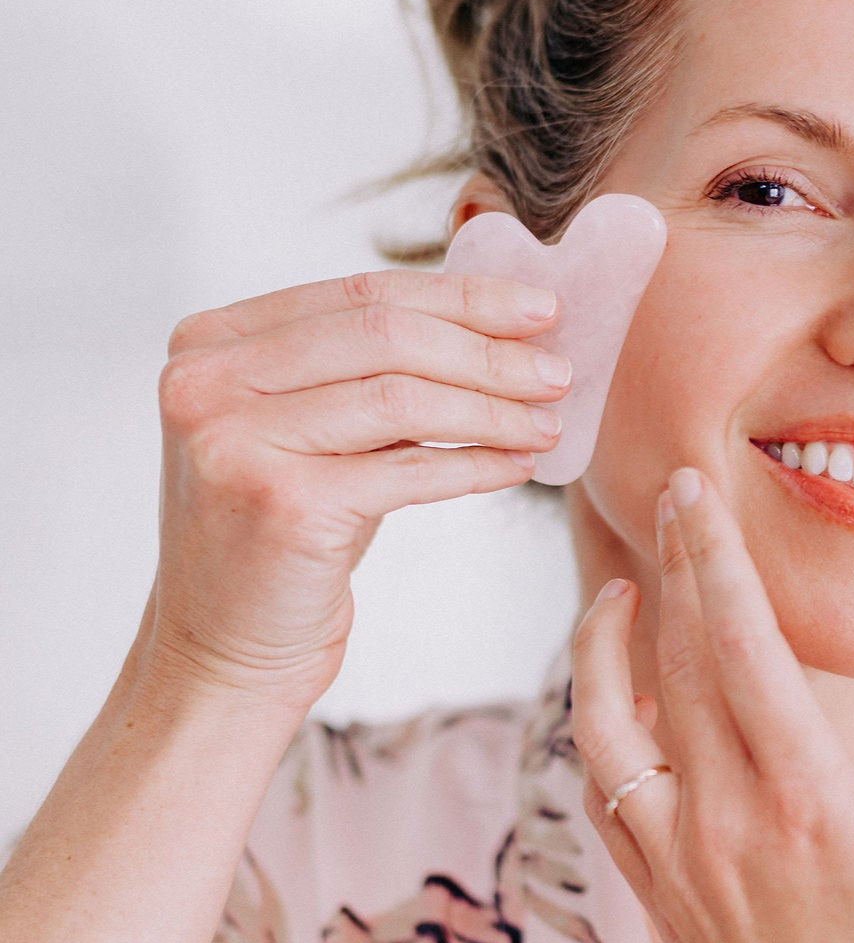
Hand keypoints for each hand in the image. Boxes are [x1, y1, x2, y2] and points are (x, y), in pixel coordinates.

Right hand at [143, 269, 569, 709]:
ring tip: (549, 422)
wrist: (226, 650)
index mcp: (211, 341)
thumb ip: (376, 368)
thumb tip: (504, 325)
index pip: (362, 292)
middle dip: (488, 352)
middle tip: (558, 372)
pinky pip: (409, 470)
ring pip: (402, 398)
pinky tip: (518, 465)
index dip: (463, 297)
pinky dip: (476, 465)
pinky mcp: (280, 504)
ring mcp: (234, 440)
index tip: (540, 309)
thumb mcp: (317, 428)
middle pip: (386, 334)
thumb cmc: (290, 529)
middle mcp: (206, 381)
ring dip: (492, 410)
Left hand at [570, 466, 853, 942]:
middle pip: (676, 661)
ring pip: (609, 727)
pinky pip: (606, 798)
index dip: (716, 556)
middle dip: (671, 563)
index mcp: (810, 804)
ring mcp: (680, 864)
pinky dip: (599, 733)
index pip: (744, 646)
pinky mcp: (661, 903)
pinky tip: (617, 702)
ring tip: (618, 589)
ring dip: (603, 646)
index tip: (696, 490)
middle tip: (672, 493)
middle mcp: (728, 822)